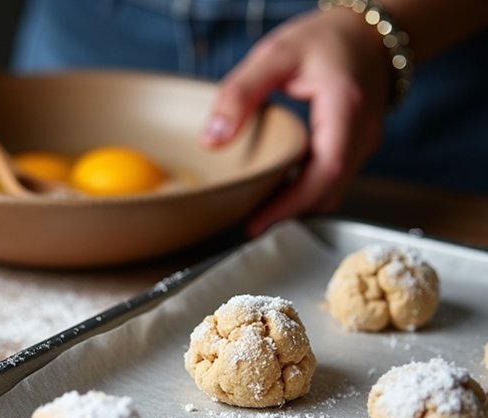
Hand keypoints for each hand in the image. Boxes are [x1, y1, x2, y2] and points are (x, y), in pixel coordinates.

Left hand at [201, 7, 392, 235]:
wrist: (367, 33)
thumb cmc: (323, 40)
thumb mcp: (274, 55)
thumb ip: (240, 94)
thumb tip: (211, 140)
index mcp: (346, 109)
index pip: (325, 170)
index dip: (291, 202)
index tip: (257, 221)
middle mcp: (363, 132)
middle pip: (329, 189)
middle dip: (289, 211)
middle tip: (248, 222)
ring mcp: (365, 142)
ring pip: (334, 189)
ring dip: (298, 203)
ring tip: (259, 208)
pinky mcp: (358, 147)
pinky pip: (334, 178)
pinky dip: (308, 190)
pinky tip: (279, 187)